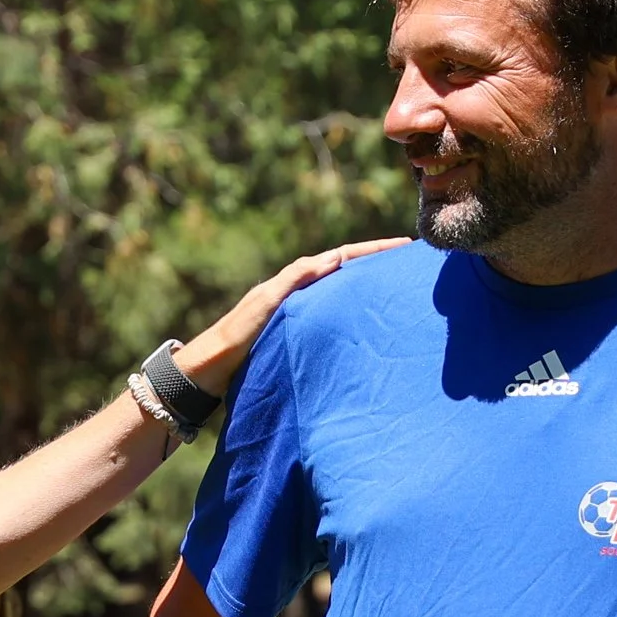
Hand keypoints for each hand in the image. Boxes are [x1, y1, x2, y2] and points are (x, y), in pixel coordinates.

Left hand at [176, 238, 410, 394]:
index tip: (402, 245)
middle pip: (345, 272)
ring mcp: (298, 315)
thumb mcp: (264, 304)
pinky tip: (366, 320)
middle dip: (375, 264)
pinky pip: (333, 315)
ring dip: (367, 287)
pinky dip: (352, 310)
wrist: (208, 370)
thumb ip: (295, 280)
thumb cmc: (234, 337)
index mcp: (293, 282)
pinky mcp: (297, 335)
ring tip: (396, 287)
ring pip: (341, 293)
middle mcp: (298, 294)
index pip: (341, 258)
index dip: (372, 250)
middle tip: (408, 263)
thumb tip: (335, 258)